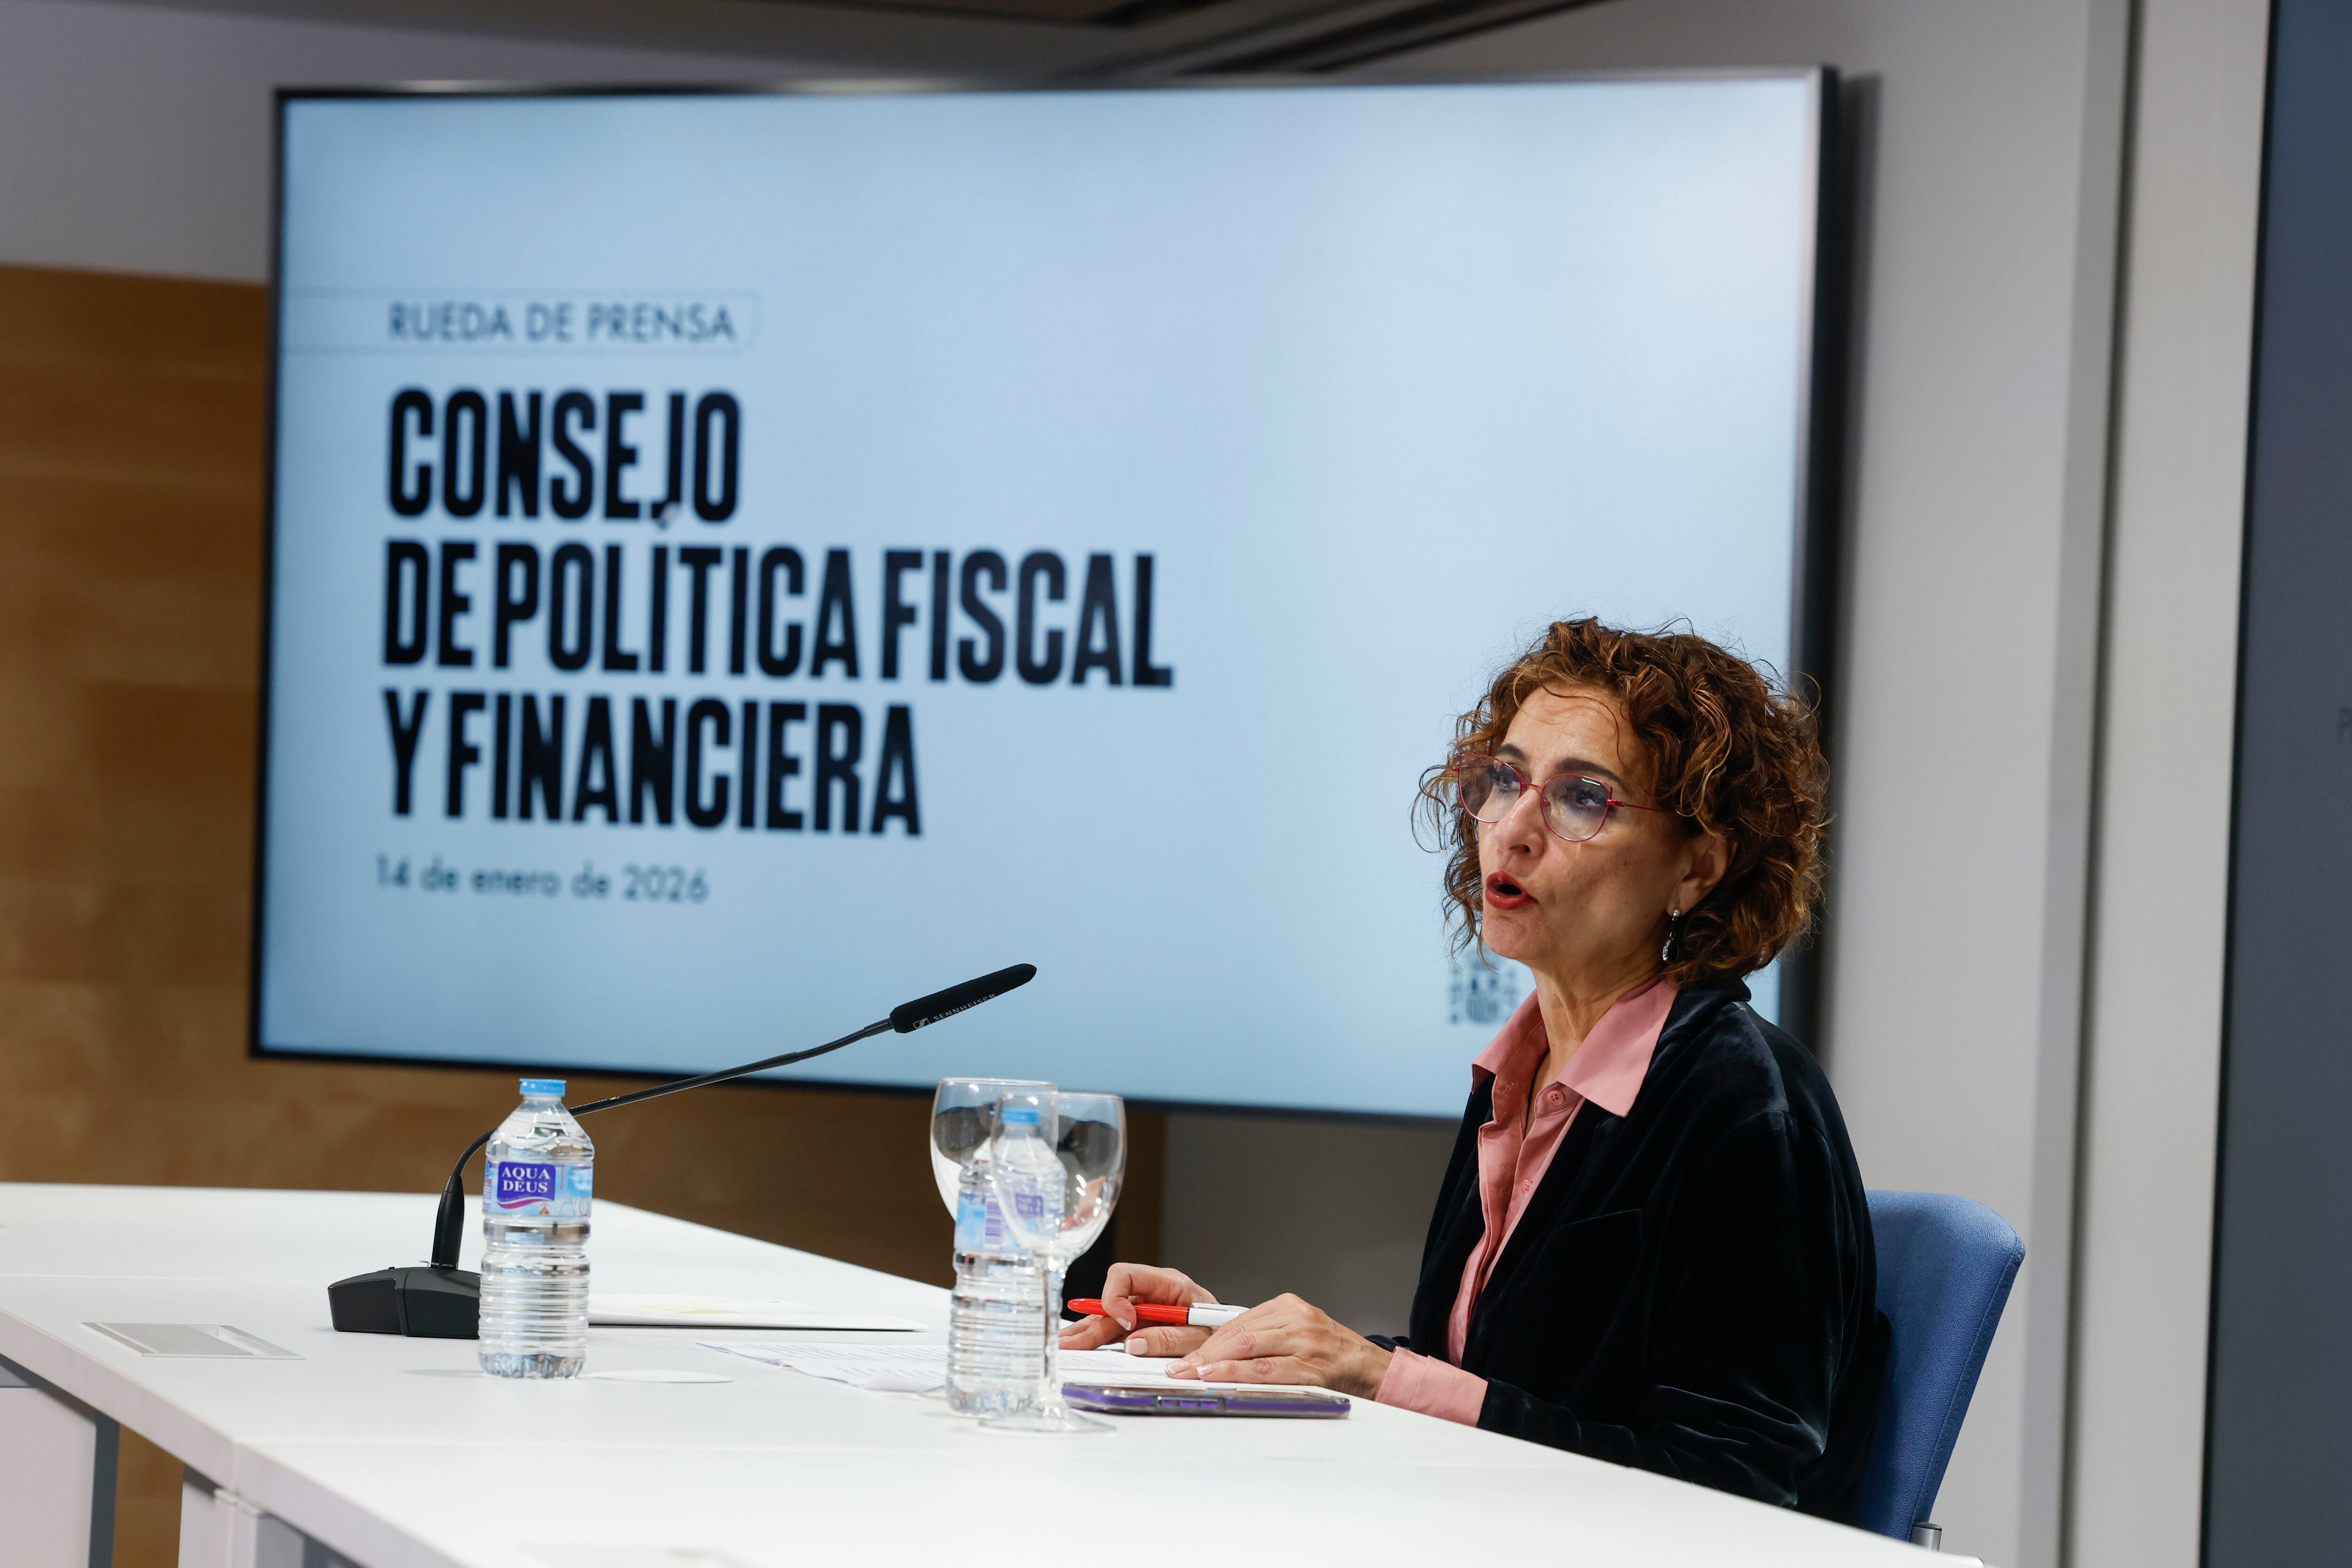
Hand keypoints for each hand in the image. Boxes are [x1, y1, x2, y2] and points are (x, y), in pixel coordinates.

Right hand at [1057, 1262, 1218, 1355]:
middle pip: (1112, 1301)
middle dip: (1091, 1321)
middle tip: (1072, 1341)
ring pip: (1109, 1317)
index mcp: (1167, 1283)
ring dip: (1088, 1330)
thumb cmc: (1222, 1330)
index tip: (1123, 1321)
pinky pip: (1115, 1330)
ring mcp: (1145, 1310)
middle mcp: (1151, 1294)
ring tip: (1067, 1343)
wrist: (1234, 1341)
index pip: (1126, 1275)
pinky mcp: (1143, 1327)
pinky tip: (1081, 1343)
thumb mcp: (1200, 1334)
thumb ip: (1170, 1338)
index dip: (1116, 1296)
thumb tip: (1134, 1343)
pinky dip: (1098, 1338)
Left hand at [1166, 1293, 1391, 1398]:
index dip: (1204, 1340)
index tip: (1182, 1353)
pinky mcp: (1312, 1368)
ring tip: (1189, 1373)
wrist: (1373, 1369)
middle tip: (1177, 1365)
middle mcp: (1296, 1319)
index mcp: (1288, 1307)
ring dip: (1214, 1364)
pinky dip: (1240, 1375)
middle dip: (1202, 1352)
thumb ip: (1264, 1337)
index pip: (1236, 1322)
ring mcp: (1305, 1343)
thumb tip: (1219, 1352)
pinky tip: (1219, 1378)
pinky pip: (1269, 1371)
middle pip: (1238, 1333)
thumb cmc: (1331, 1354)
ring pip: (1249, 1349)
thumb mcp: (1297, 1333)